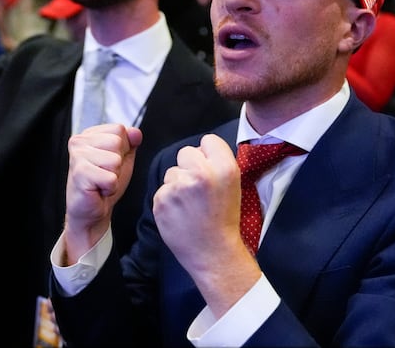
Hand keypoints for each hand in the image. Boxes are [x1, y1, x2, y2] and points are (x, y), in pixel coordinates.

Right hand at [63, 124, 141, 263]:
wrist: (91, 212)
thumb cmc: (103, 185)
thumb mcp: (123, 159)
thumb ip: (130, 143)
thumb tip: (136, 132)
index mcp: (89, 134)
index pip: (119, 129)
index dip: (123, 149)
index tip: (109, 162)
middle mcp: (79, 141)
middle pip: (117, 142)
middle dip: (118, 163)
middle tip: (105, 174)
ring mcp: (77, 156)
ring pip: (115, 160)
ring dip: (113, 177)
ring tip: (101, 182)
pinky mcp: (80, 173)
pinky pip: (110, 178)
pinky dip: (109, 188)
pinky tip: (97, 190)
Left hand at [154, 134, 259, 316]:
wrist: (213, 253)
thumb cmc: (224, 219)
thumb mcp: (233, 185)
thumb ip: (218, 163)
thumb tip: (200, 149)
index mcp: (224, 168)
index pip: (208, 140)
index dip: (207, 153)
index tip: (209, 167)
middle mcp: (201, 174)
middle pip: (185, 152)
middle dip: (189, 166)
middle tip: (197, 187)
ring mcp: (179, 187)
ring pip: (171, 172)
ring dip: (177, 184)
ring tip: (190, 205)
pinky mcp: (162, 200)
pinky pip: (162, 190)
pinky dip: (168, 200)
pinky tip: (180, 214)